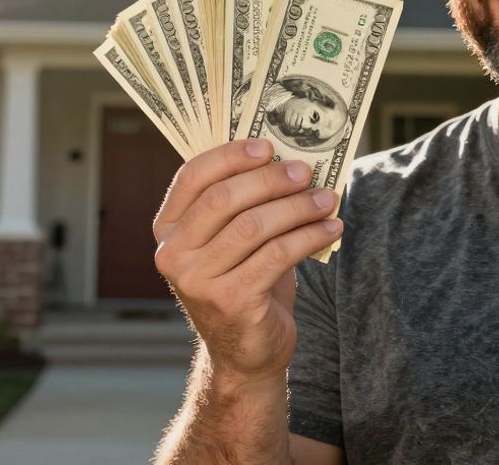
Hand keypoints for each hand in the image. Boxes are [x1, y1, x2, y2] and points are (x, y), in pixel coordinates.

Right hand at [153, 139, 342, 381]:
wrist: (246, 353)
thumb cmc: (243, 283)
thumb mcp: (231, 241)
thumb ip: (242, 203)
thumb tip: (286, 157)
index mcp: (167, 230)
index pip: (192, 177)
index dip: (231, 156)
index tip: (268, 146)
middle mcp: (172, 254)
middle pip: (223, 199)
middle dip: (270, 180)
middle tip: (305, 172)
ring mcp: (198, 281)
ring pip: (253, 226)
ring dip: (297, 207)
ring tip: (327, 199)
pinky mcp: (230, 301)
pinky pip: (277, 255)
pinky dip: (309, 236)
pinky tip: (331, 229)